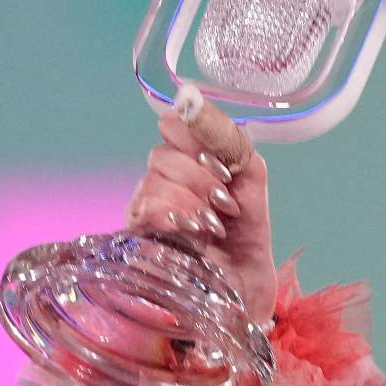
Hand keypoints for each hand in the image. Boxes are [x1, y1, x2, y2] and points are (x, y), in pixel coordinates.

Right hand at [125, 110, 277, 324]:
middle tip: (224, 203)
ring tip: (214, 224)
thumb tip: (193, 101)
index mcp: (185, 160)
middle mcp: (158, 180)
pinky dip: (177, 217)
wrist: (245, 284)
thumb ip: (228, 138)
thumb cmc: (246, 232)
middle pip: (162, 154)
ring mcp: (143, 210)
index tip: (226, 165)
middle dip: (202, 176)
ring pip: (153, 181)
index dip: (198, 137)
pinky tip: (195, 233)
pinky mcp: (134, 239)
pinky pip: (144, 210)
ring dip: (194, 201)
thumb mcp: (251, 177)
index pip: (172, 124)